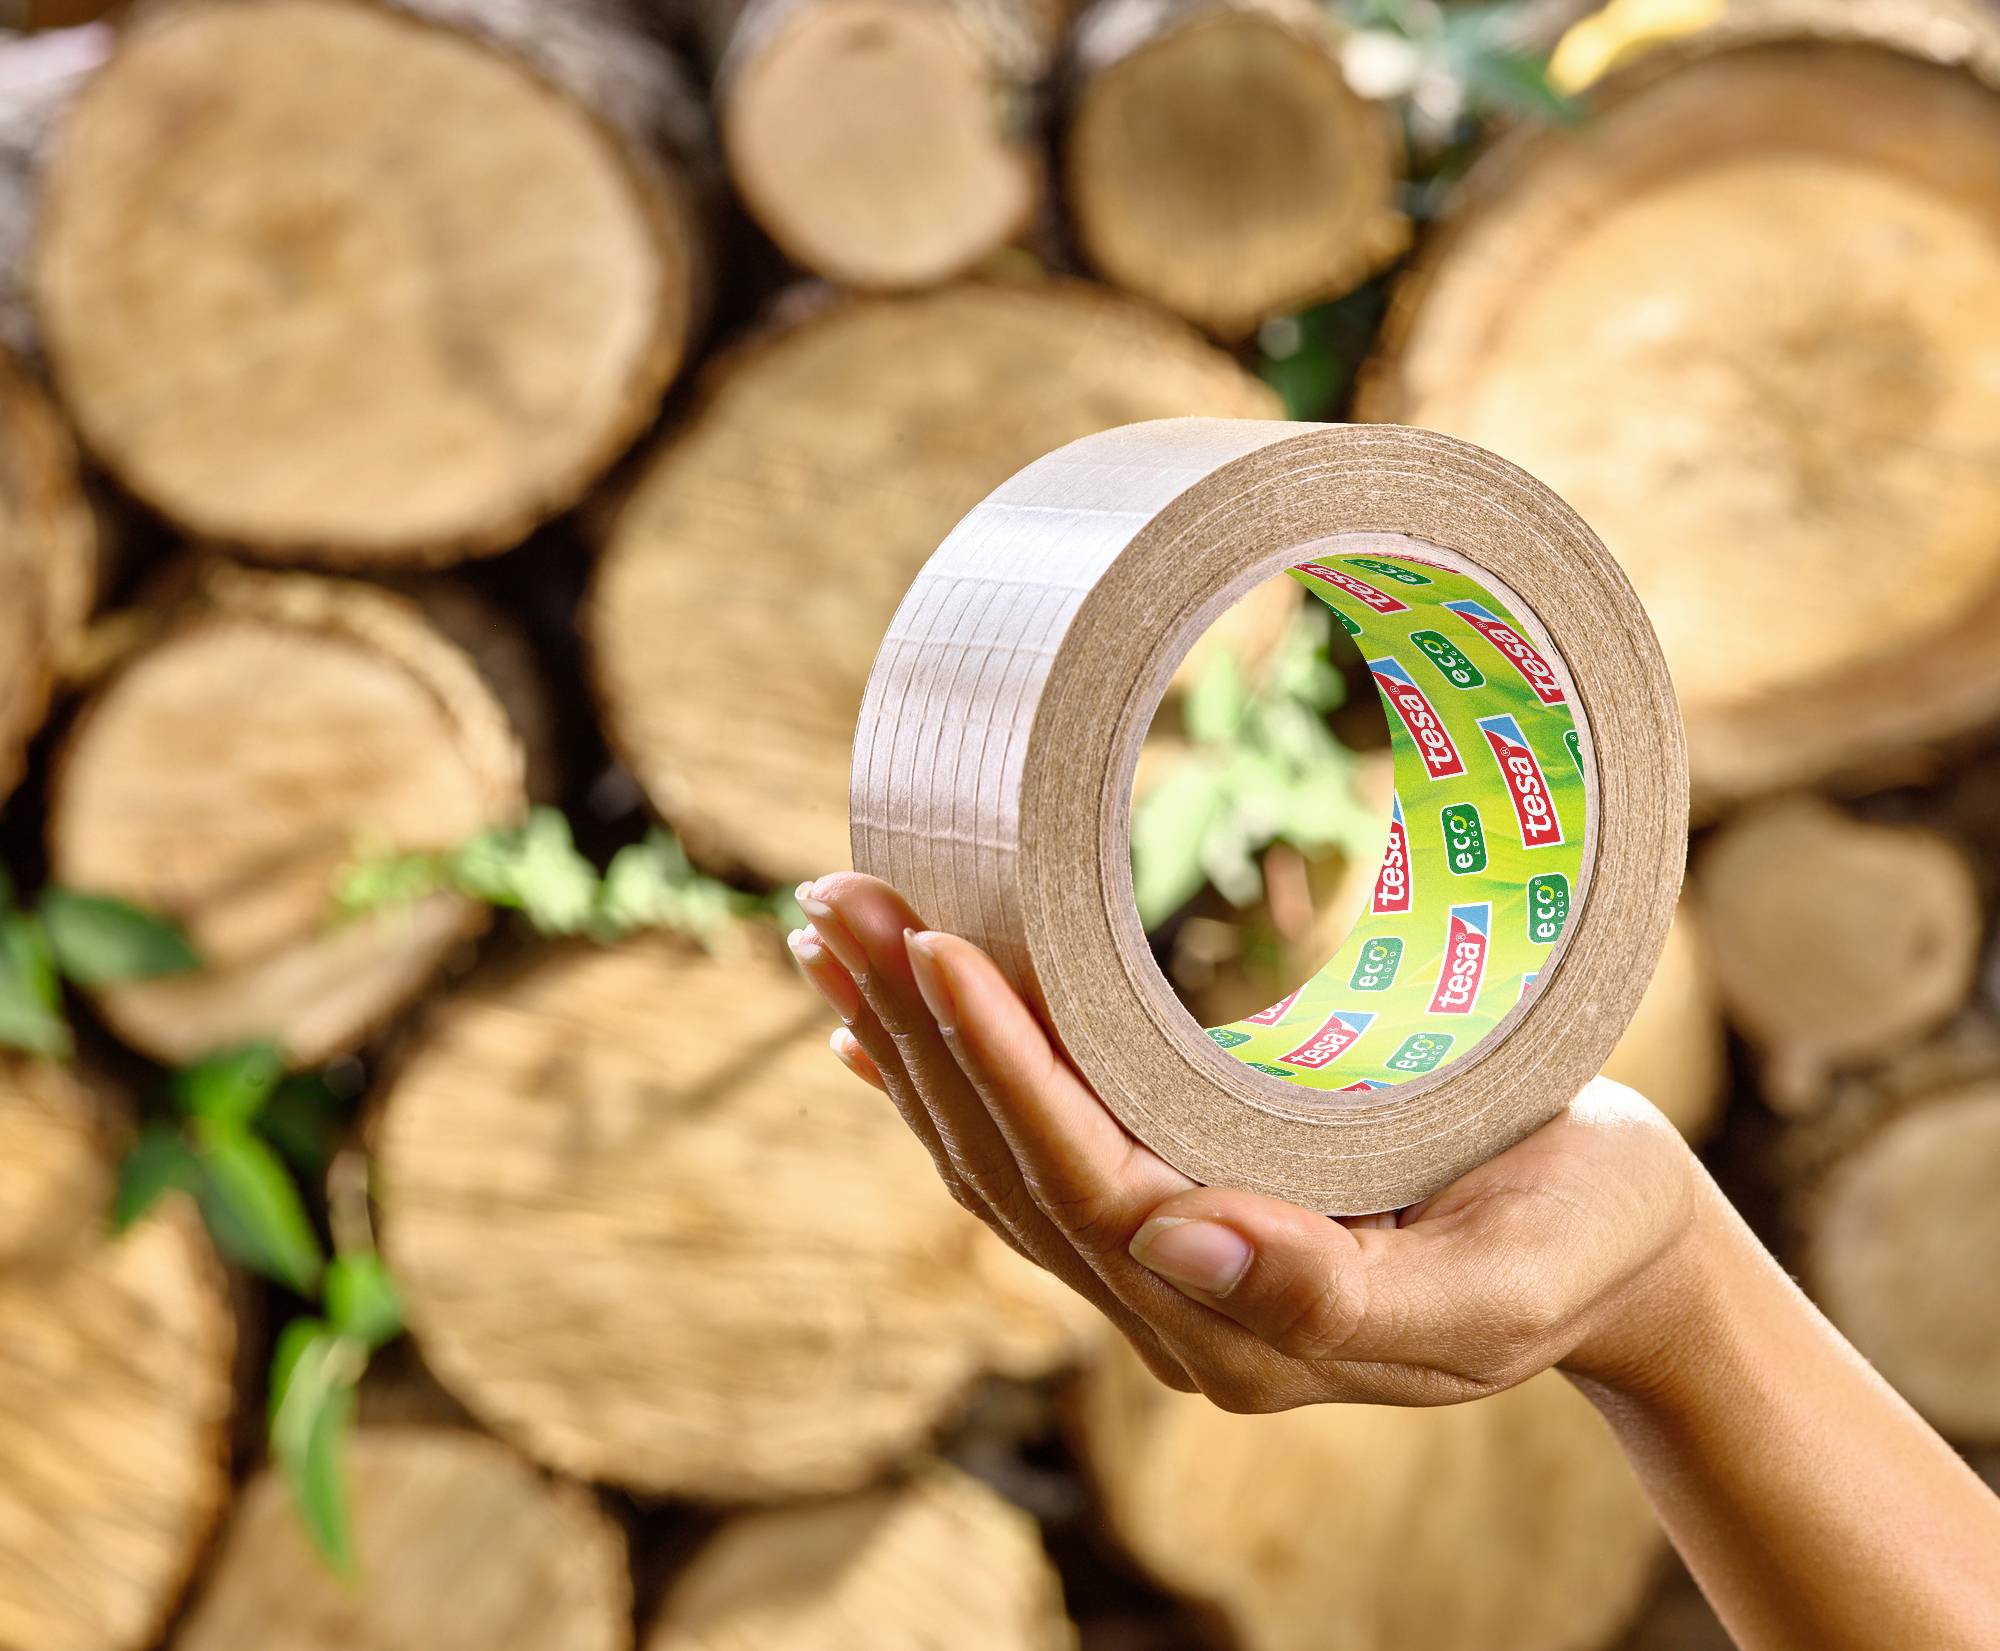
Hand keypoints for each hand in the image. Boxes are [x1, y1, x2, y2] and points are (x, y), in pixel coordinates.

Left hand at [788, 871, 1706, 1411]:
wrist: (1616, 1250)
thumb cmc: (1581, 1242)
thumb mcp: (1500, 1279)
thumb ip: (1343, 1293)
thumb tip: (1172, 1249)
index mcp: (1248, 1329)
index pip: (1077, 1184)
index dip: (996, 1068)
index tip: (932, 944)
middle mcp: (1176, 1310)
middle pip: (1004, 1166)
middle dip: (912, 1030)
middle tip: (836, 894)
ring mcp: (1163, 1272)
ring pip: (994, 1157)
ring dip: (904, 1041)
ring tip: (833, 927)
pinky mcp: (1169, 1218)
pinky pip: (1026, 1156)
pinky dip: (949, 1080)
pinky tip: (879, 1026)